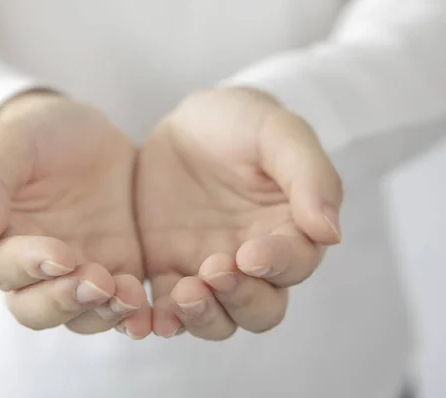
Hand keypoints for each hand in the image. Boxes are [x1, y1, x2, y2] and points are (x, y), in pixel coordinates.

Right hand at [0, 92, 149, 337]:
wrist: (85, 133)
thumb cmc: (36, 135)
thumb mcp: (7, 143)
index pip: (3, 269)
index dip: (28, 267)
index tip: (60, 254)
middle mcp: (32, 268)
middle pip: (37, 308)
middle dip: (65, 301)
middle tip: (97, 282)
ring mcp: (77, 272)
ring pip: (80, 315)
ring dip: (101, 312)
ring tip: (128, 295)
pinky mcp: (116, 270)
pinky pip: (120, 304)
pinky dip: (132, 314)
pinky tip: (146, 309)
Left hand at [137, 87, 341, 339]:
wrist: (187, 124)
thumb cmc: (243, 123)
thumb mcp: (279, 132)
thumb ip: (309, 175)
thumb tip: (331, 233)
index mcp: (287, 231)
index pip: (293, 265)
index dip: (276, 265)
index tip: (251, 253)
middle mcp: (251, 261)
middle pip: (258, 309)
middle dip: (240, 300)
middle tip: (214, 272)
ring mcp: (207, 269)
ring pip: (216, 318)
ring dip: (203, 317)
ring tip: (183, 296)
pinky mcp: (168, 268)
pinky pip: (166, 308)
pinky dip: (160, 321)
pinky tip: (148, 320)